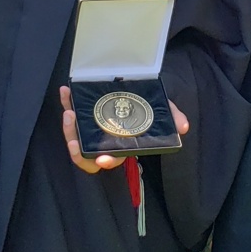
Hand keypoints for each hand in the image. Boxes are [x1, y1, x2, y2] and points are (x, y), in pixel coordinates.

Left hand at [58, 86, 190, 173]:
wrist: (140, 89)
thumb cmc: (150, 106)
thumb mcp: (163, 112)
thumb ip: (172, 118)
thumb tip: (184, 127)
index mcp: (121, 146)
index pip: (111, 160)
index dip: (106, 162)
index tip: (102, 159)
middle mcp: (103, 141)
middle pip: (85, 155)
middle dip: (77, 150)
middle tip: (74, 139)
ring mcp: (91, 129)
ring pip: (74, 137)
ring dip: (68, 128)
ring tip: (69, 111)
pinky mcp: (83, 113)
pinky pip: (72, 112)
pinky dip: (67, 103)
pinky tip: (66, 90)